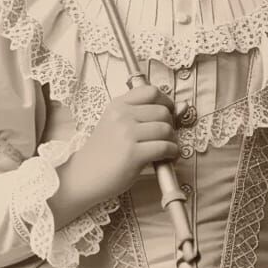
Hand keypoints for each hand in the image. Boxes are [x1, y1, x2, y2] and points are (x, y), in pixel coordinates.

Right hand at [55, 84, 177, 214]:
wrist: (84, 176)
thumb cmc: (103, 152)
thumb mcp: (117, 125)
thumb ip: (145, 114)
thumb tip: (182, 106)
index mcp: (117, 105)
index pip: (151, 91)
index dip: (166, 102)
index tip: (168, 113)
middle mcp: (121, 116)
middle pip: (163, 111)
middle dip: (171, 125)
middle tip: (166, 137)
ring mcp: (127, 134)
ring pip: (166, 129)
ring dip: (172, 140)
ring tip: (167, 149)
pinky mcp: (133, 154)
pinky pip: (165, 147)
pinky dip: (172, 153)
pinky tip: (167, 158)